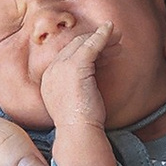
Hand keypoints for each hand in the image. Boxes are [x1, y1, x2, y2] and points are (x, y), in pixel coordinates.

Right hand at [42, 24, 116, 165]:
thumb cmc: (81, 125)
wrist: (78, 135)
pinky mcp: (75, 66)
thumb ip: (78, 86)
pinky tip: (110, 29)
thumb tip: (90, 78)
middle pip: (74, 47)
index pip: (67, 56)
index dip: (86, 50)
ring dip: (101, 38)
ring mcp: (61, 67)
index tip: (104, 52)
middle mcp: (51, 70)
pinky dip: (101, 35)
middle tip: (114, 41)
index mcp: (49, 79)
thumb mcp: (76, 101)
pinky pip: (90, 45)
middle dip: (95, 42)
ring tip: (117, 38)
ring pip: (82, 44)